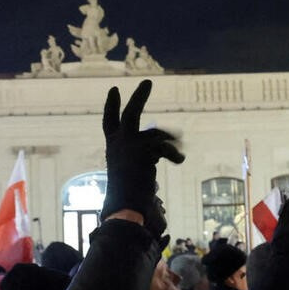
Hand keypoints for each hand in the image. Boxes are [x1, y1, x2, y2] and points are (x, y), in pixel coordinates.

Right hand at [101, 80, 184, 236]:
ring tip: (179, 146)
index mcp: (112, 148)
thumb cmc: (126, 199)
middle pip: (129, 114)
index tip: (114, 90)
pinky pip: (165, 147)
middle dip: (139, 97)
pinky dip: (174, 153)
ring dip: (170, 139)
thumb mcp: (128, 174)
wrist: (125, 208)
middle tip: (147, 81)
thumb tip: (159, 151)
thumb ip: (139, 158)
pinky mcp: (144, 152)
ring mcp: (131, 146)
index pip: (108, 122)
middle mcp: (118, 144)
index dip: (111, 106)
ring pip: (155, 132)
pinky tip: (180, 160)